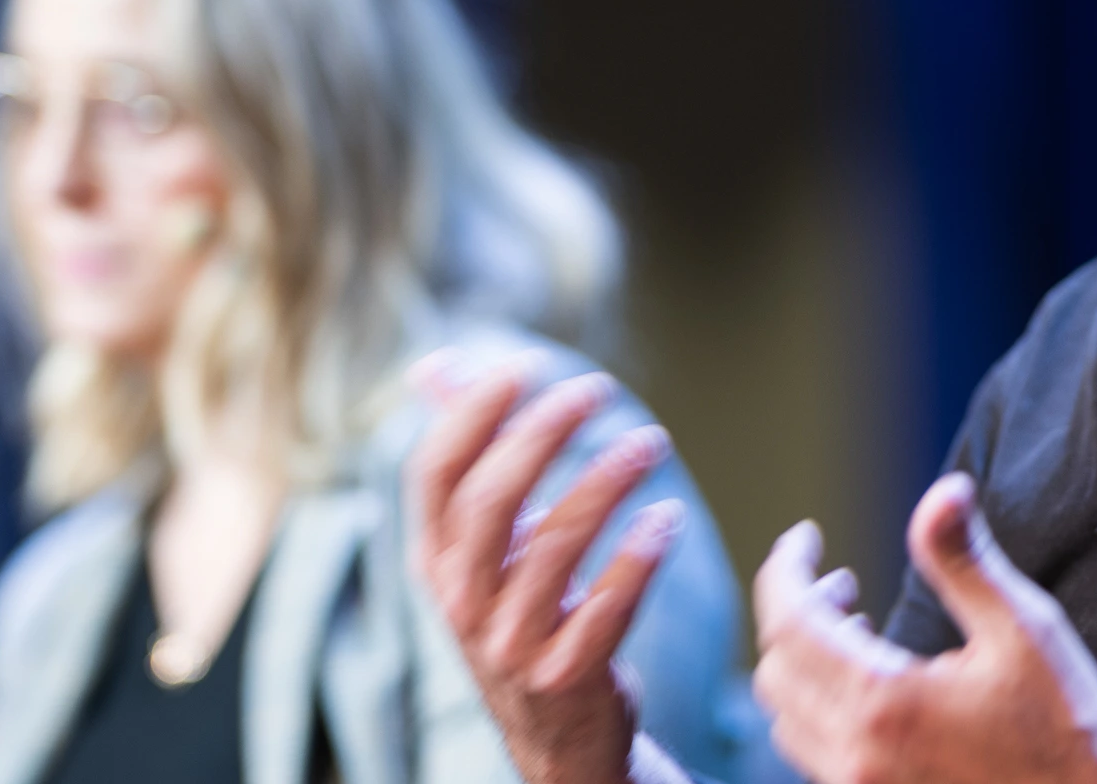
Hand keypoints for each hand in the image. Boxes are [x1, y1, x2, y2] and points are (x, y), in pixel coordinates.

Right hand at [409, 355, 687, 783]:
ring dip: (605, 483)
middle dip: (541, 435)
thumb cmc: (518, 607)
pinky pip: (605, 609)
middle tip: (596, 390)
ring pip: (554, 549)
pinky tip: (665, 518)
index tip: (525, 365)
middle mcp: (463, 599)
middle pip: (490, 502)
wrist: (554, 731)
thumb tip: (431, 366)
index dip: (473, 414)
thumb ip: (465, 452)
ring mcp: (511, 642)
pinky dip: (637, 559)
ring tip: (651, 443)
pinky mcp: (568, 675)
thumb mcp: (479, 543)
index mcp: (435, 557)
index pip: (435, 473)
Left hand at [752, 471, 1096, 783]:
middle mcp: (855, 757)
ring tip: (856, 625)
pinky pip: (814, 753)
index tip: (807, 536)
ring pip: (787, 719)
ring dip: (805, 662)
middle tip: (842, 580)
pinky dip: (820, 707)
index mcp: (881, 703)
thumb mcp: (1022, 628)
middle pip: (775, 669)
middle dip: (795, 610)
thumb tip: (943, 491)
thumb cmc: (1064, 729)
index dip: (786, 567)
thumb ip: (965, 560)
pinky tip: (873, 687)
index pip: (788, 622)